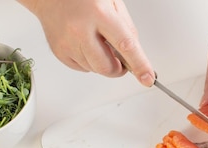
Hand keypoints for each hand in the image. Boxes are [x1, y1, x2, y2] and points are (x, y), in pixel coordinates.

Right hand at [17, 0, 154, 86]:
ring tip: (98, 43)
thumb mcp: (113, 3)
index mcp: (99, 14)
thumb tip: (136, 56)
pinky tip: (86, 45)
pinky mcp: (59, 52)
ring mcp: (67, 42)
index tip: (148, 79)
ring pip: (95, 70)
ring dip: (103, 63)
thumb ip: (127, 29)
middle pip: (108, 67)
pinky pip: (82, 69)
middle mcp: (80, 29)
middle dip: (119, 69)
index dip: (140, 65)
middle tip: (121, 60)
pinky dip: (89, 62)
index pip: (125, 45)